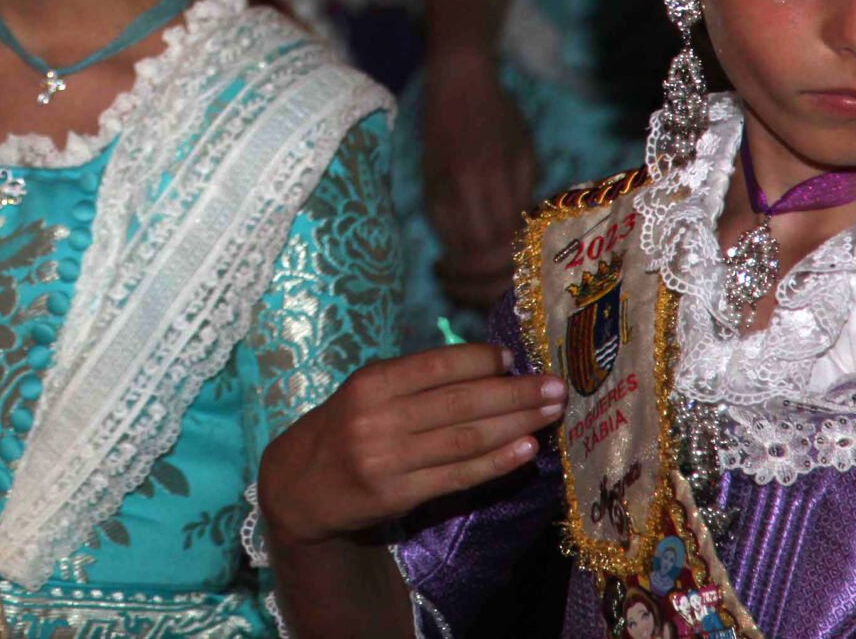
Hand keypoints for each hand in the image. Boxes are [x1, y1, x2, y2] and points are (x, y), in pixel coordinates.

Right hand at [257, 343, 563, 544]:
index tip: (515, 359)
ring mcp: (388, 459)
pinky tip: (525, 450)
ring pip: (465, 438)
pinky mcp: (398, 494)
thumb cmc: (343, 429)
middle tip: (557, 387)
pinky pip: (458, 475)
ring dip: (516, 424)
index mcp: (371, 382)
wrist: (298, 487)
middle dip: (515, 393)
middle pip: (461, 402)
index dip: (480, 361)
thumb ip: (415, 380)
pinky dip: (496, 462)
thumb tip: (487, 366)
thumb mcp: (366, 393)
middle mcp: (378, 418)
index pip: (437, 365)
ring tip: (550, 414)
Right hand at [421, 59, 534, 307]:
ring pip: (455, 251)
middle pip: (477, 255)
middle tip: (503, 295)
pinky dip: (455, 256)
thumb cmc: (499, 114)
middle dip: (490, 283)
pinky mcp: (427, 192)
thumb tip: (525, 241)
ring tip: (484, 290)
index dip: (515, 269)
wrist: (455, 85)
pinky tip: (465, 266)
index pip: (504, 242)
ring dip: (469, 277)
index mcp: (493, 179)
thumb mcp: (524, 153)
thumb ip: (524, 197)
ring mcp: (440, 192)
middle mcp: (463, 190)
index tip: (526, 281)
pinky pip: (442, 236)